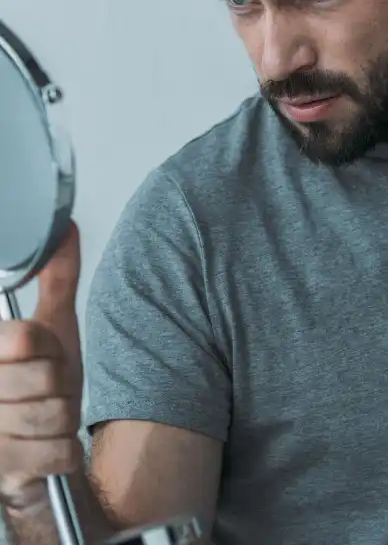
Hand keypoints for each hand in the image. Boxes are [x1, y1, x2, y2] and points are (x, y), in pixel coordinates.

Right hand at [0, 223, 83, 513]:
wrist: (33, 454)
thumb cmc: (42, 388)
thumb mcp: (53, 327)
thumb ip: (57, 278)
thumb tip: (66, 226)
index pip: (28, 340)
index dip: (47, 350)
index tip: (35, 358)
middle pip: (46, 377)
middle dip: (58, 387)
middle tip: (41, 395)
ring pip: (55, 416)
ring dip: (62, 421)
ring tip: (43, 422)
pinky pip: (58, 453)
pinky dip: (64, 453)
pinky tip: (45, 450)